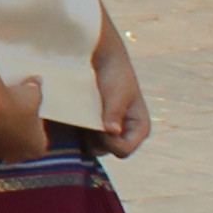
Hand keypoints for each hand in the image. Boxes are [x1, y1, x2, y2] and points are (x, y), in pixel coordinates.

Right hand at [0, 71, 52, 161]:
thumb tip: (37, 80)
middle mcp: (20, 156)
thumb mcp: (32, 92)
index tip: (30, 110)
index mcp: (37, 148)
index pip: (39, 137)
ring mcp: (0, 153)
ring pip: (3, 141)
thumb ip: (36, 88)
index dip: (35, 123)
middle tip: (15, 110)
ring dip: (3, 130)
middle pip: (21, 142)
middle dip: (19, 129)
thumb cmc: (14, 103)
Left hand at [87, 31, 149, 159]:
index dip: (109, 141)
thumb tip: (112, 131)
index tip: (99, 125)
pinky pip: (83, 140)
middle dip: (94, 138)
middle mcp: (126, 135)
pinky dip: (77, 132)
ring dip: (83, 135)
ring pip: (92, 147)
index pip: (123, 151)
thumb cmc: (114, 74)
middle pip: (105, 152)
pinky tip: (73, 117)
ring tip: (81, 114)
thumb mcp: (116, 92)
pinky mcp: (94, 128)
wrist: (102, 60)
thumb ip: (113, 112)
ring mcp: (109, 133)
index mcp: (140, 129)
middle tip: (87, 117)